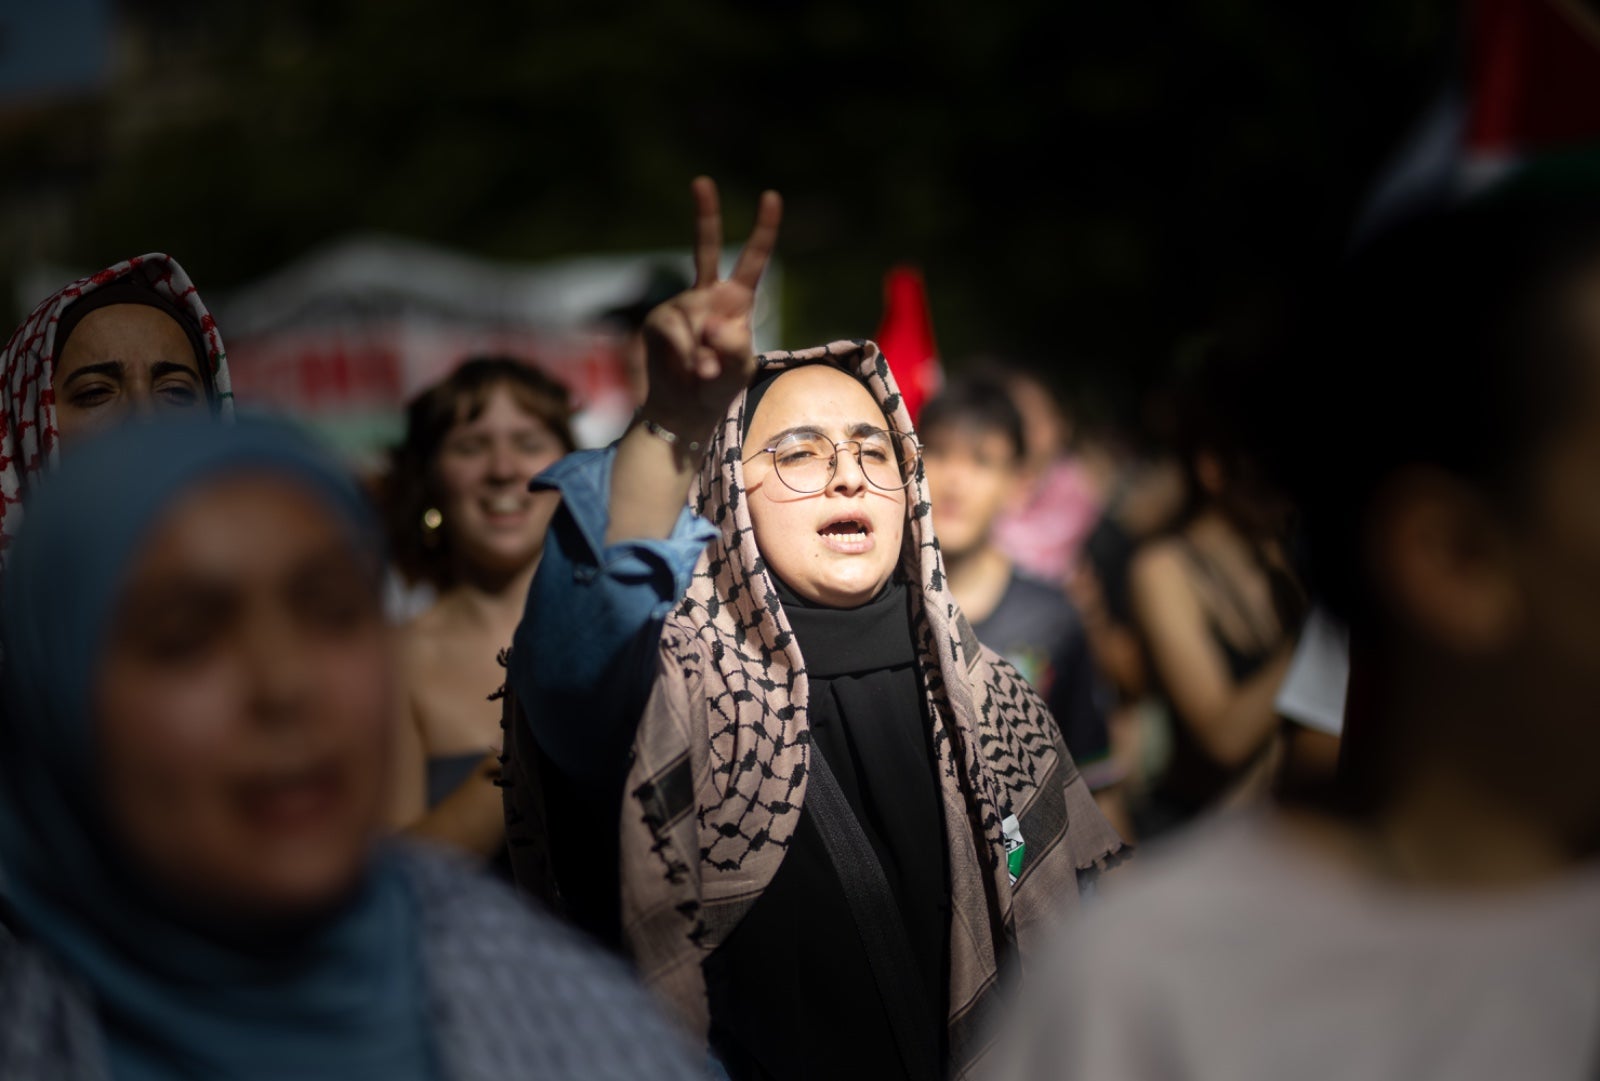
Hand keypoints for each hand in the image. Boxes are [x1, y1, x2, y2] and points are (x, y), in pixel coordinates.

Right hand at [639, 177, 781, 438]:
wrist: (684, 408)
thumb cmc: (719, 385)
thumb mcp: (740, 370)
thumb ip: (733, 347)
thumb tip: (708, 326)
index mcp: (736, 300)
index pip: (753, 260)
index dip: (763, 229)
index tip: (771, 196)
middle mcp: (706, 294)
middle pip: (704, 248)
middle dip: (704, 214)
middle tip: (702, 181)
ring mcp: (680, 306)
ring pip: (696, 321)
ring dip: (702, 355)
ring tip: (705, 374)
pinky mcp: (659, 322)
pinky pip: (676, 336)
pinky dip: (686, 358)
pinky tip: (688, 372)